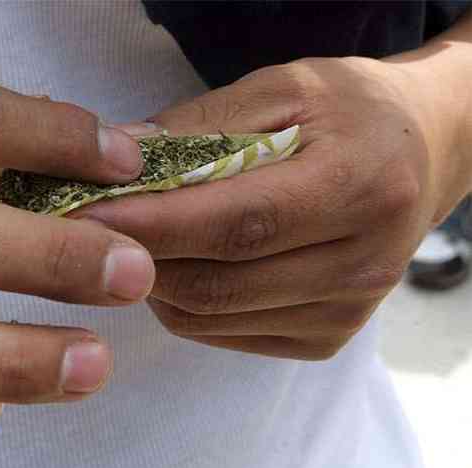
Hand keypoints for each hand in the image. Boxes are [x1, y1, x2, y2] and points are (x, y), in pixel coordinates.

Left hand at [74, 56, 470, 359]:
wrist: (421, 158)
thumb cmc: (350, 112)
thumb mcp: (284, 90)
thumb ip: (202, 126)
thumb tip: (117, 156)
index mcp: (360, 186)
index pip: (237, 223)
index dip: (154, 223)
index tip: (84, 212)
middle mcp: (361, 264)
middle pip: (218, 282)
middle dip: (136, 256)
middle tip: (84, 228)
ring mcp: (345, 313)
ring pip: (210, 316)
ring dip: (151, 281)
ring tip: (130, 238)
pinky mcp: (324, 339)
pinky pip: (222, 333)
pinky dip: (180, 302)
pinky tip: (175, 263)